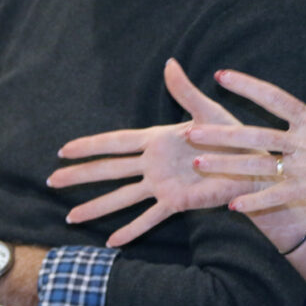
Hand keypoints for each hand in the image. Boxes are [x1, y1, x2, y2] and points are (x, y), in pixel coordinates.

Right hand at [47, 59, 267, 246]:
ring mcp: (162, 185)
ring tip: (71, 217)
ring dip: (96, 206)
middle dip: (81, 175)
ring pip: (121, 197)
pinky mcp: (176, 203)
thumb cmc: (232, 135)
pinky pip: (149, 218)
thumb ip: (184, 91)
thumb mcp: (207, 110)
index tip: (63, 149)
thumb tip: (169, 63)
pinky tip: (111, 243)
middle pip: (109, 170)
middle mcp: (153, 164)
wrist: (253, 163)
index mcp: (157, 140)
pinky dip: (130, 230)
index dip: (89, 145)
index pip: (115, 142)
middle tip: (52, 180)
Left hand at [188, 69, 305, 220]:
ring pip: (257, 165)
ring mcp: (303, 166)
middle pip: (254, 134)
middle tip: (190, 131)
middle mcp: (302, 141)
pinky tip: (232, 205)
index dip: (245, 85)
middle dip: (220, 134)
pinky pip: (276, 196)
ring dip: (226, 165)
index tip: (221, 75)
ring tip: (198, 164)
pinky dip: (255, 201)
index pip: (272, 97)